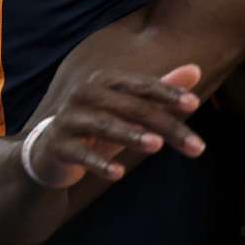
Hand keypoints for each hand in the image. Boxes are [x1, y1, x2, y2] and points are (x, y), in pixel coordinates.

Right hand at [26, 64, 203, 187]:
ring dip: (131, 135)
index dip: (169, 93)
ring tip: (156, 146)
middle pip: (133, 108)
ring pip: (105, 125)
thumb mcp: (130, 110)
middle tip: (196, 146)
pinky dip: (98, 163)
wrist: (49, 152)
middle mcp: (86, 94)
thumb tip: (196, 70)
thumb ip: (161, 91)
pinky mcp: (57, 145)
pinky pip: (80, 154)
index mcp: (106, 81)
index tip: (195, 105)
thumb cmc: (98, 127)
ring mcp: (69, 118)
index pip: (143, 86)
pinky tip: (118, 174)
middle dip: (166, 126)